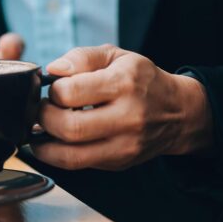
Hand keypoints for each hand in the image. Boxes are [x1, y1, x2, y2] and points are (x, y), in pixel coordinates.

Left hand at [31, 44, 212, 170]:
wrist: (178, 112)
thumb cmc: (142, 80)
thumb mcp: (116, 56)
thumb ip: (82, 57)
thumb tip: (53, 70)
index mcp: (124, 84)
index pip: (71, 93)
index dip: (53, 91)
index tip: (54, 88)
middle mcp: (127, 117)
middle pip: (69, 128)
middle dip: (44, 118)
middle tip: (44, 109)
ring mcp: (124, 145)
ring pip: (70, 156)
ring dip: (45, 143)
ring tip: (43, 128)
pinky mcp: (120, 162)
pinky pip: (79, 165)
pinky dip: (58, 155)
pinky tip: (56, 141)